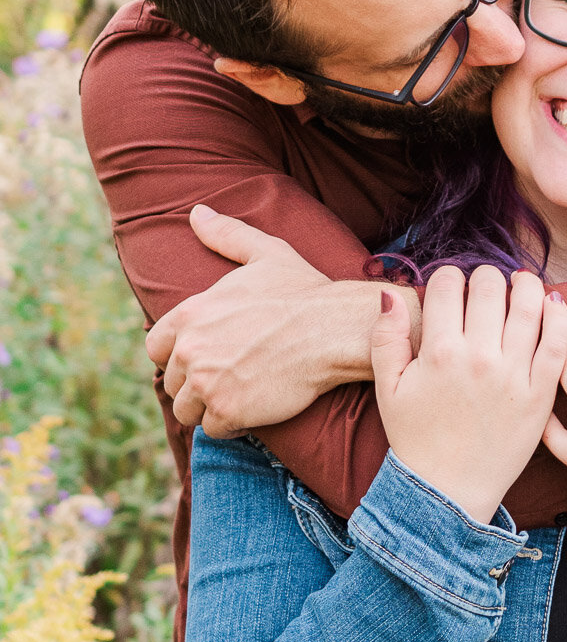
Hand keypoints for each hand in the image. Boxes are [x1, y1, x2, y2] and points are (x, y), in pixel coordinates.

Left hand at [146, 205, 401, 433]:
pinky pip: (215, 429)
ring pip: (190, 410)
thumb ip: (226, 235)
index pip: (156, 349)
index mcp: (190, 313)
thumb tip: (197, 213)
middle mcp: (190, 349)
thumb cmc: (304, 290)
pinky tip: (254, 408)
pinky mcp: (228, 411)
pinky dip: (233, 424)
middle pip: (173, 384)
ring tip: (240, 396)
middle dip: (197, 384)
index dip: (178, 357)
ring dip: (211, 408)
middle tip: (231, 379)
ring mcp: (206, 383)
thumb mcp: (264, 252)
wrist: (334, 329)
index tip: (203, 360)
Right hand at [371, 265, 566, 523]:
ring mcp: (514, 375)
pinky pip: (558, 341)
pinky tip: (550, 305)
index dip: (448, 277)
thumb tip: (390, 293)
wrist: (448, 493)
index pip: (449, 283)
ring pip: (528, 304)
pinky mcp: (541, 394)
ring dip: (524, 284)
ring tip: (520, 285)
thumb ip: (386, 338)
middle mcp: (479, 358)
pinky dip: (557, 314)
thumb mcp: (388, 389)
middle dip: (484, 278)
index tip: (452, 288)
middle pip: (489, 285)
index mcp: (438, 352)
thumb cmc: (416, 439)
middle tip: (484, 289)